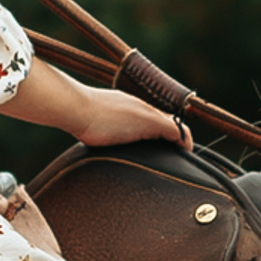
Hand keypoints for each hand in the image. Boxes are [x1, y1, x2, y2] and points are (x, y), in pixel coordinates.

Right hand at [0, 57, 191, 147]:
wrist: (74, 107)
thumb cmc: (75, 114)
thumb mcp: (90, 122)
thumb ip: (95, 127)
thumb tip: (86, 134)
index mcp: (129, 107)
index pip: (155, 119)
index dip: (166, 131)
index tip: (171, 145)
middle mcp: (141, 106)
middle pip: (169, 122)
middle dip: (178, 138)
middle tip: (183, 152)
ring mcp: (145, 113)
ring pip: (175, 126)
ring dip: (181, 141)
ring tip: (185, 154)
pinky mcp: (148, 120)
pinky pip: (176, 131)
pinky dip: (184, 142)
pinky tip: (185, 153)